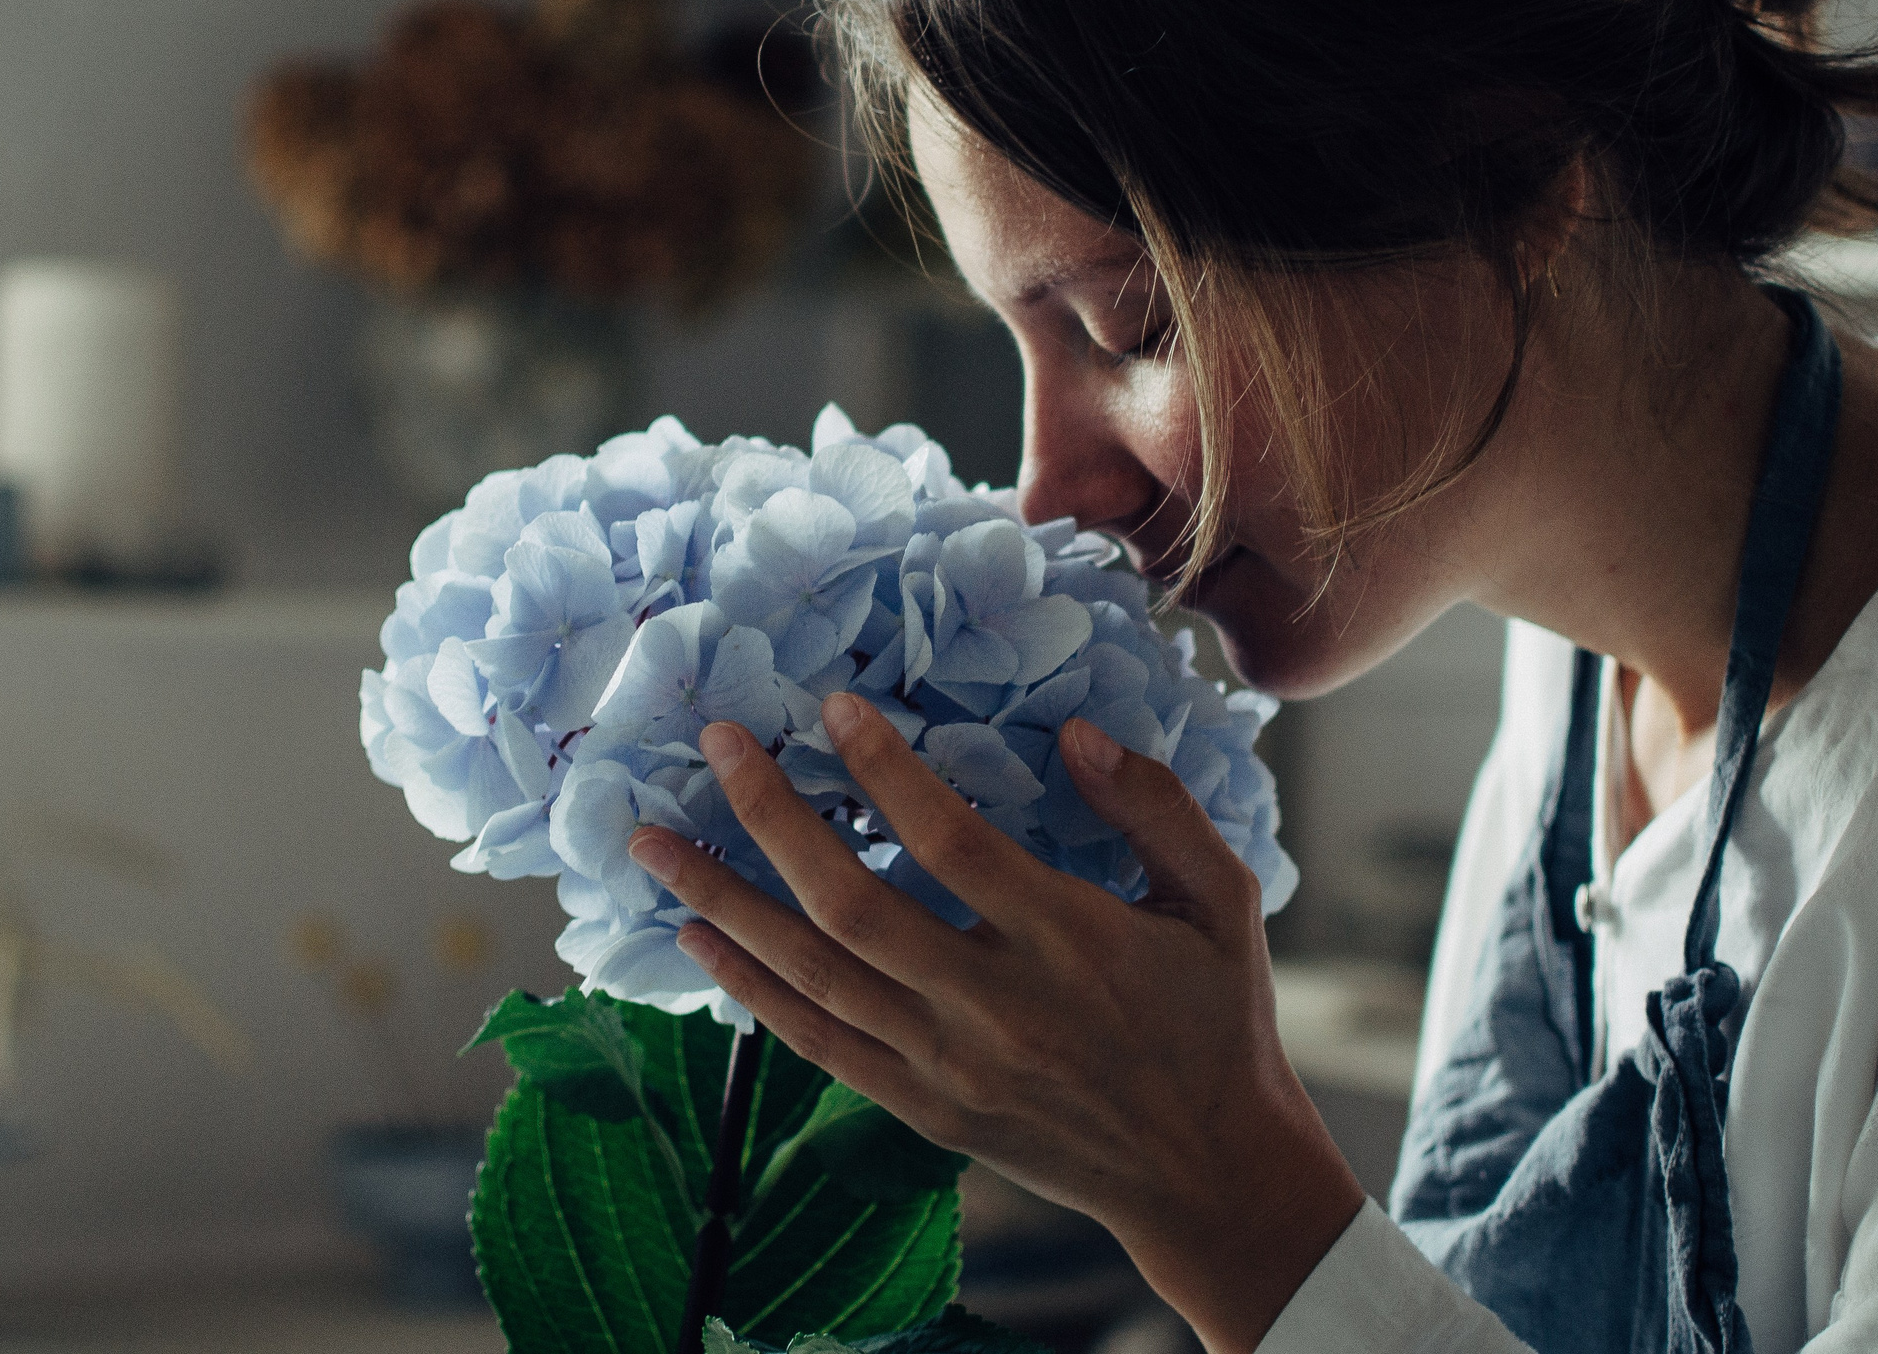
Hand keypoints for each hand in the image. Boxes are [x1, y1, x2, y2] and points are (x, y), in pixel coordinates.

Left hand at [623, 692, 1363, 1353]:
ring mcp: (948, 1067)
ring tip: (657, 844)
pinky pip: (816, 1045)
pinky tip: (702, 939)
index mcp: (1071, 942)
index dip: (886, 770)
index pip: (953, 841)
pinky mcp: (923, 1110)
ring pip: (811, 977)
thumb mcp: (1221, 898)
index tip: (834, 705)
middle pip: (852, 905)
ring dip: (725, 903)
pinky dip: (750, 991)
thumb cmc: (1214, 1019)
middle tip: (718, 745)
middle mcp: (996, 1007)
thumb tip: (1076, 731)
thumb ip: (1156, 807)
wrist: (1205, 1172)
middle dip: (771, 817)